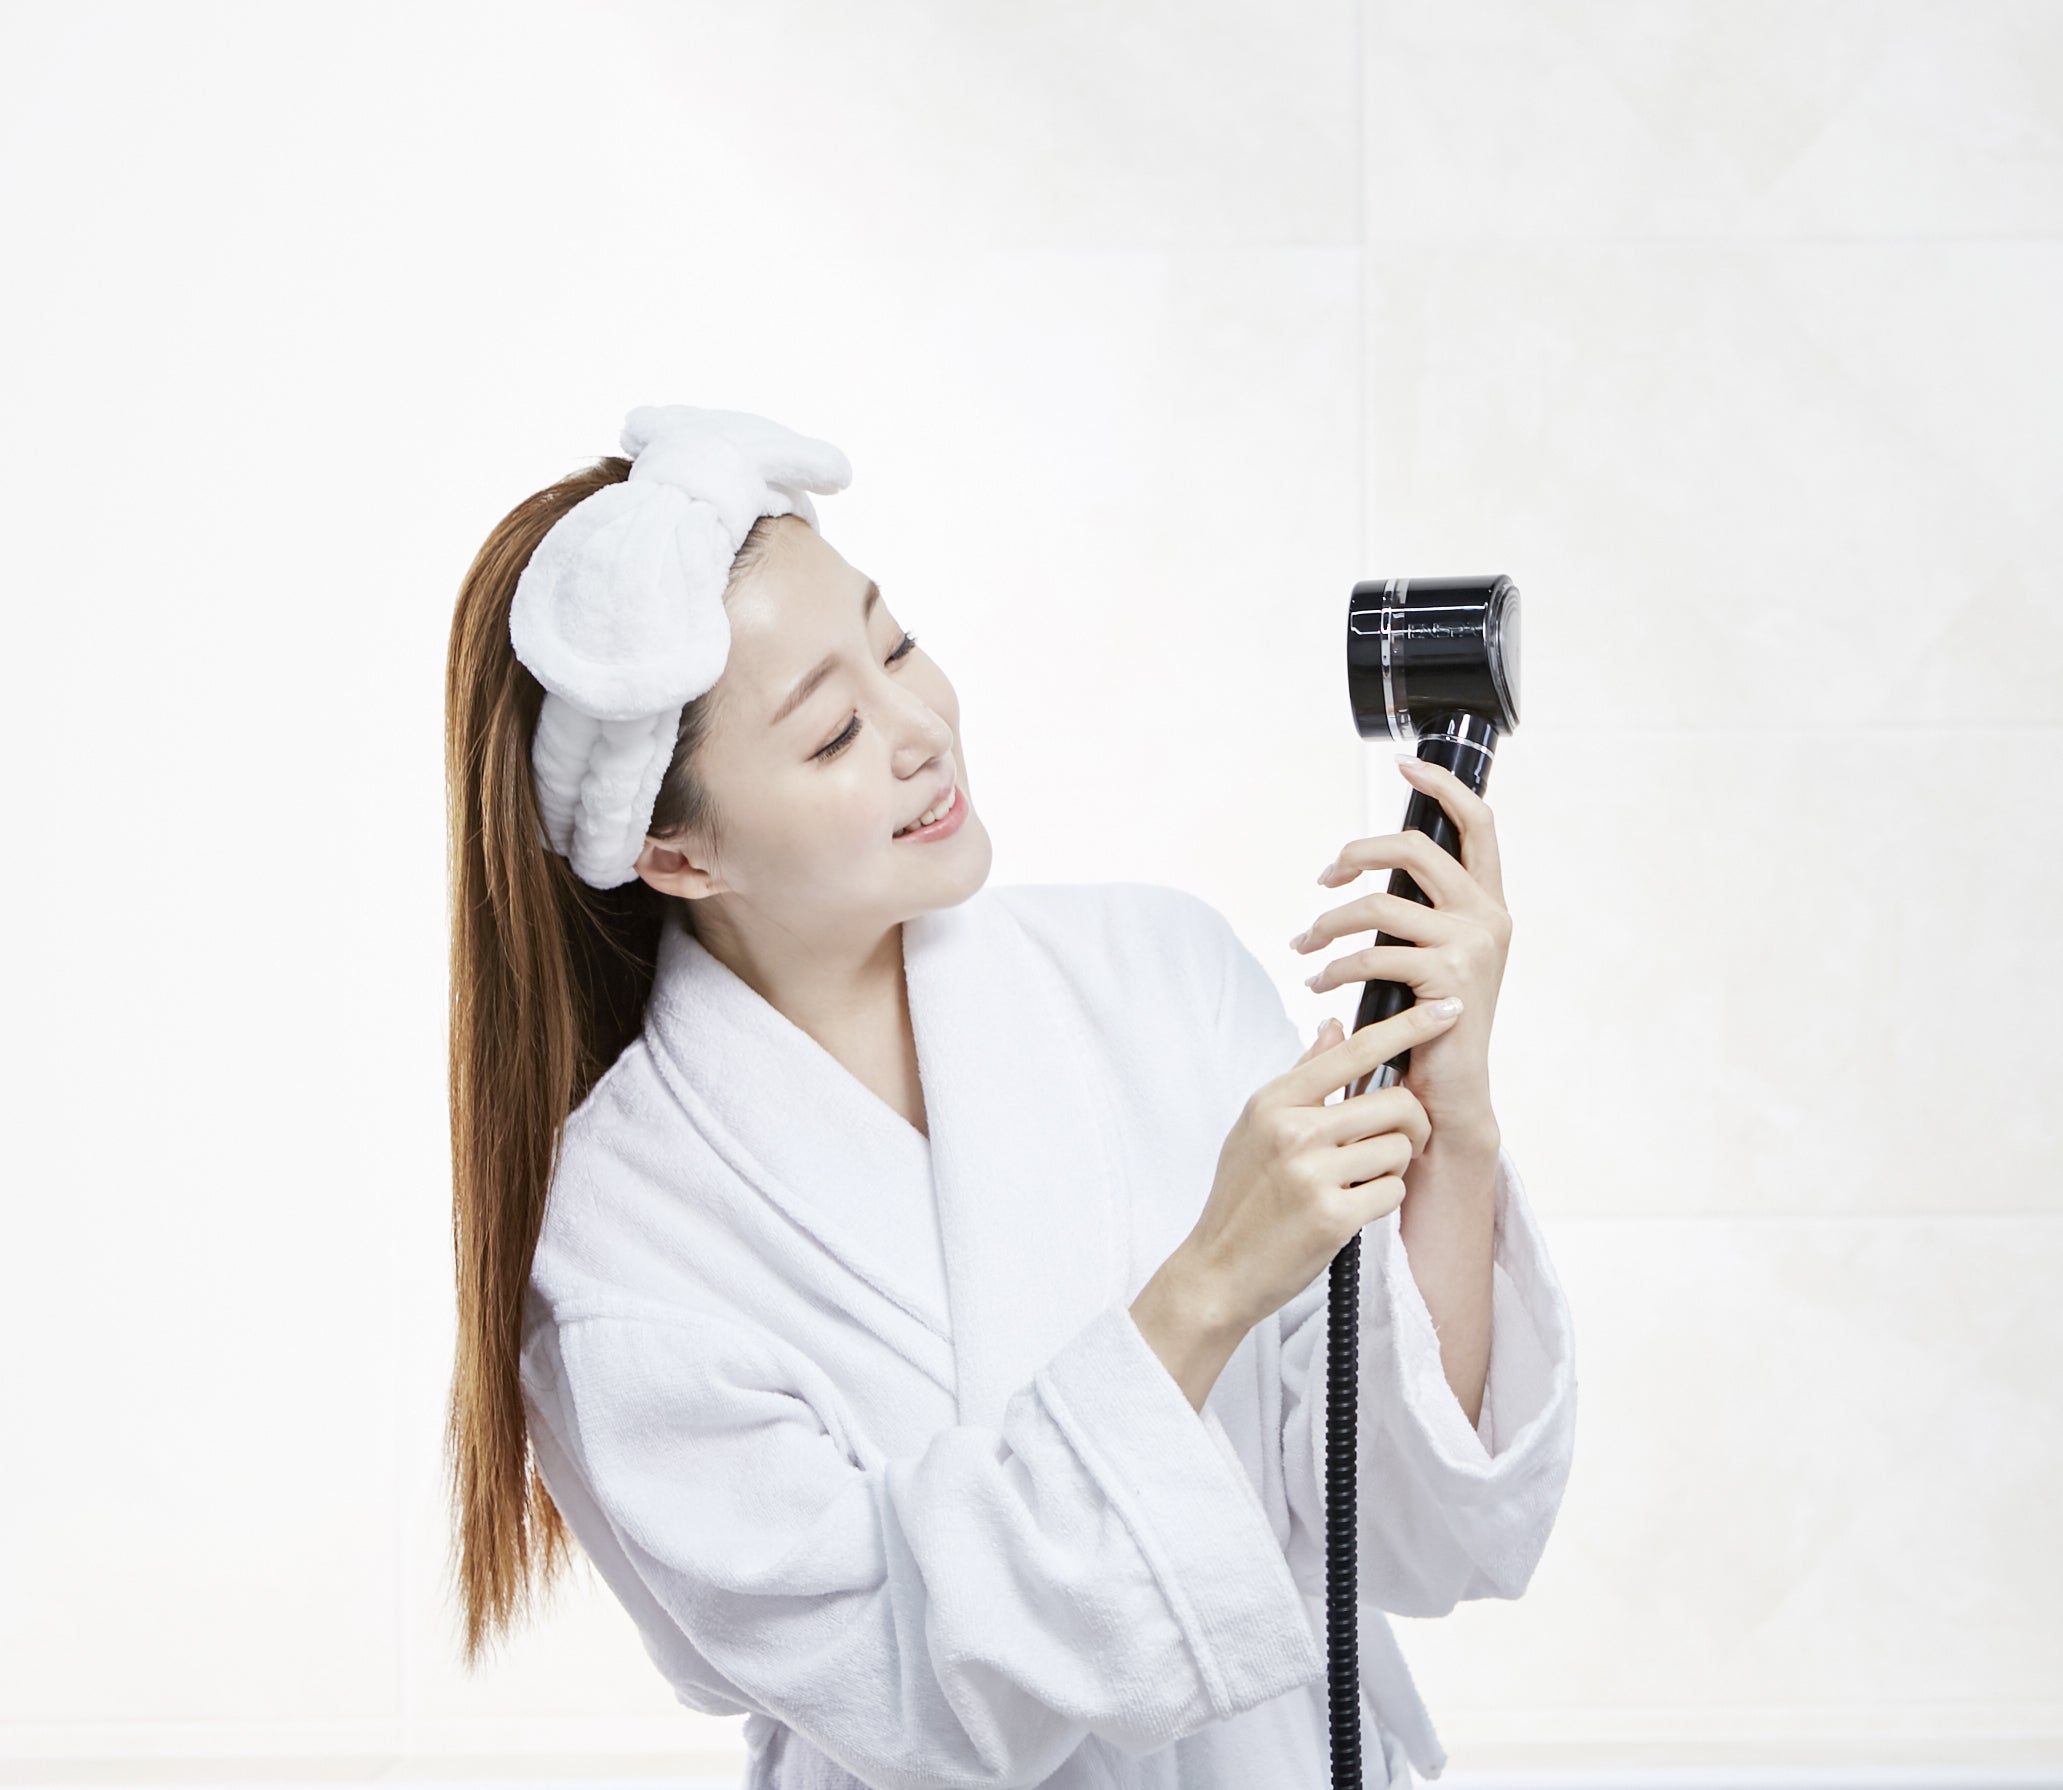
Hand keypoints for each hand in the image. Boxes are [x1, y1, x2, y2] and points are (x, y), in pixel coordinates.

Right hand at [1175, 996, 1463, 1336]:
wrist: (1218, 1269)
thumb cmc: (1241, 1198)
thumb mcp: (1256, 1126)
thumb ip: (1302, 1077)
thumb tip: (1333, 1027)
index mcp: (1275, 1101)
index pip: (1354, 1050)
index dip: (1410, 1027)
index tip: (1447, 1011)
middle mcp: (1293, 1130)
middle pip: (1396, 1102)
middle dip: (1411, 1124)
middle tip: (1398, 1141)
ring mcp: (1312, 1173)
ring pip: (1400, 1148)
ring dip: (1392, 1168)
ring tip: (1358, 1181)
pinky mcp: (1332, 1216)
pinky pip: (1392, 1191)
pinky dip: (1382, 1199)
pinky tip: (1352, 1208)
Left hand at [1289, 756, 1510, 1143]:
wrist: (1450, 1092)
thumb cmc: (1432, 1025)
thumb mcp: (1435, 956)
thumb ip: (1422, 913)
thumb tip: (1372, 873)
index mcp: (1488, 905)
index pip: (1478, 824)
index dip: (1442, 787)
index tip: (1404, 768)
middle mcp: (1488, 917)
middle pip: (1414, 848)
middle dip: (1356, 854)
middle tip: (1325, 879)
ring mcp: (1471, 946)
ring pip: (1378, 904)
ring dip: (1327, 923)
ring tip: (1306, 948)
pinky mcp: (1446, 977)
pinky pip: (1371, 953)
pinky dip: (1333, 967)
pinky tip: (1319, 984)